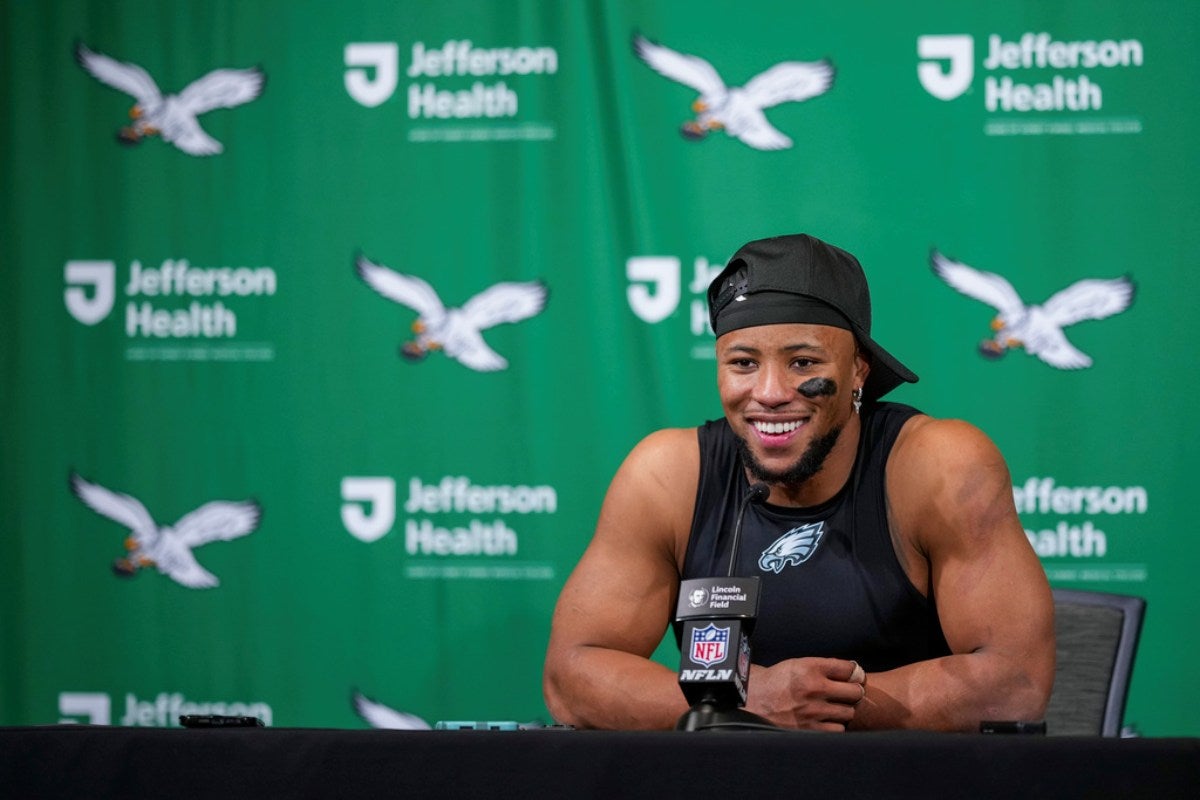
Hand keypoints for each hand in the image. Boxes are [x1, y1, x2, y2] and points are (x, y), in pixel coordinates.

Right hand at [745, 657, 866, 730]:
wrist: (753, 700)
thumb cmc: (775, 682)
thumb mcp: (797, 664)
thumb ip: (824, 667)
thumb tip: (853, 672)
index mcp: (811, 668)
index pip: (849, 669)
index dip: (854, 672)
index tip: (852, 676)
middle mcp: (815, 688)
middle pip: (856, 691)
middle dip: (853, 691)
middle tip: (846, 693)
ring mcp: (814, 711)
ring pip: (849, 712)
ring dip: (844, 709)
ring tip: (833, 707)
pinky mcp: (811, 729)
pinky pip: (839, 729)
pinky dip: (835, 725)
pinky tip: (826, 719)